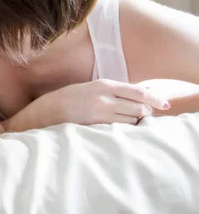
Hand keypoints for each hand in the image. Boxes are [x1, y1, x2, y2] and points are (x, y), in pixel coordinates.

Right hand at [45, 79, 170, 125]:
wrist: (48, 110)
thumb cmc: (69, 99)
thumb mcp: (91, 88)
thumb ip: (111, 92)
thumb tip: (136, 98)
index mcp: (104, 85)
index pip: (137, 91)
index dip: (154, 98)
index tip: (164, 104)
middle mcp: (104, 97)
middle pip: (139, 107)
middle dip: (145, 113)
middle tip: (143, 116)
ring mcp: (100, 112)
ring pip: (131, 120)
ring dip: (134, 122)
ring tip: (126, 122)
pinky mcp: (96, 126)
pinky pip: (119, 129)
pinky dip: (123, 129)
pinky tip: (117, 128)